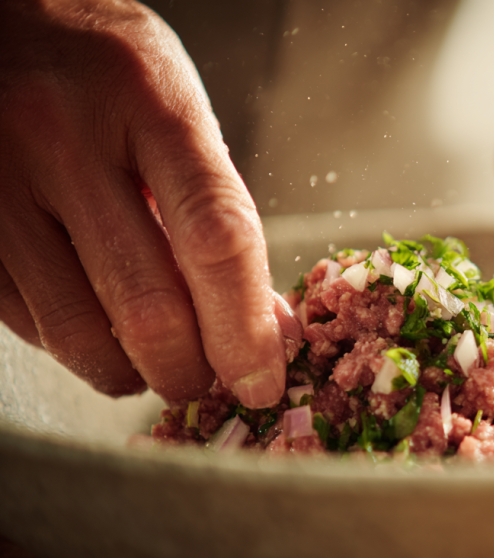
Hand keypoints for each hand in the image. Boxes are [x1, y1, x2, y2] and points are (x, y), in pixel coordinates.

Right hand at [0, 0, 294, 407]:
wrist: (3, 17)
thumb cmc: (109, 72)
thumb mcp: (179, 115)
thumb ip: (218, 216)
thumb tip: (265, 329)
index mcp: (148, 100)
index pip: (215, 238)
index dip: (244, 330)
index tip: (262, 383)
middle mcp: (60, 134)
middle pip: (146, 303)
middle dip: (187, 370)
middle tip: (205, 382)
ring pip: (76, 330)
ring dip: (128, 373)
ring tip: (154, 365)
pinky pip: (26, 320)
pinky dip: (74, 346)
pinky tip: (96, 326)